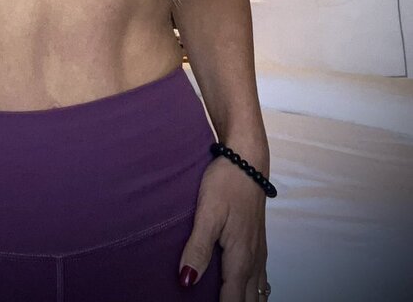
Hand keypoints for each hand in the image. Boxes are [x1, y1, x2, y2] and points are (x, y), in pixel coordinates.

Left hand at [178, 155, 268, 300]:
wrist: (247, 159)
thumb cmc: (226, 182)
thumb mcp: (207, 213)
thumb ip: (198, 248)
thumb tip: (187, 282)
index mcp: (240, 257)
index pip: (232, 301)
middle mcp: (253, 260)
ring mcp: (259, 252)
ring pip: (258, 293)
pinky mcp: (258, 243)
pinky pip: (260, 280)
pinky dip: (253, 294)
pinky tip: (246, 293)